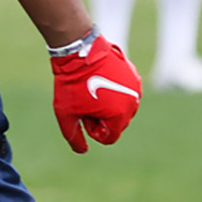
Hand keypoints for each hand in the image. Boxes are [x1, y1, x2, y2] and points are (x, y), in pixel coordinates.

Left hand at [51, 34, 140, 153]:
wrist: (79, 51)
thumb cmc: (71, 84)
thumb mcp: (65, 113)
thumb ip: (73, 136)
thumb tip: (82, 150)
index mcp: (120, 117)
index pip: (110, 137)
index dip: (92, 130)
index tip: (82, 115)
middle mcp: (133, 104)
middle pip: (117, 122)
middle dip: (100, 117)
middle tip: (84, 101)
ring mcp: (136, 88)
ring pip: (121, 106)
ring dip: (107, 104)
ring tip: (90, 90)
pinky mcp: (133, 75)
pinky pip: (123, 90)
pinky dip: (112, 89)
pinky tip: (97, 79)